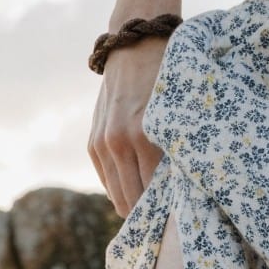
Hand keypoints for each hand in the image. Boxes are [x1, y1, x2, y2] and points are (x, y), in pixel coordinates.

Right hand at [88, 38, 168, 217]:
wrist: (134, 48)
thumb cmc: (165, 80)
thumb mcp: (176, 115)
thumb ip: (174, 151)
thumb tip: (174, 194)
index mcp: (143, 137)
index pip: (152, 193)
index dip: (163, 210)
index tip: (175, 218)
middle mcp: (119, 143)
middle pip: (132, 200)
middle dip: (147, 213)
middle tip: (163, 220)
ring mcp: (102, 145)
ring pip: (118, 196)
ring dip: (132, 206)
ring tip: (149, 211)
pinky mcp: (93, 145)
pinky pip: (107, 182)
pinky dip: (120, 190)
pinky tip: (134, 190)